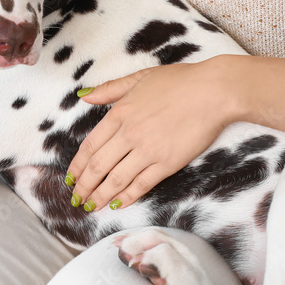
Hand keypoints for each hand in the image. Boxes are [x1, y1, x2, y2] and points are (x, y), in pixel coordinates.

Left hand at [66, 57, 240, 211]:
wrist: (214, 91)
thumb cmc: (180, 81)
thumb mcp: (139, 77)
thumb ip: (110, 89)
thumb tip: (85, 96)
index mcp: (119, 113)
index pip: (90, 146)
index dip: (78, 166)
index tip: (70, 178)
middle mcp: (129, 133)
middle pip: (98, 166)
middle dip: (84, 186)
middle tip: (77, 199)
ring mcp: (148, 150)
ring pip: (116, 179)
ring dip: (100, 196)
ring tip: (91, 207)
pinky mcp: (168, 163)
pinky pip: (142, 184)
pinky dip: (127, 196)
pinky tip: (118, 204)